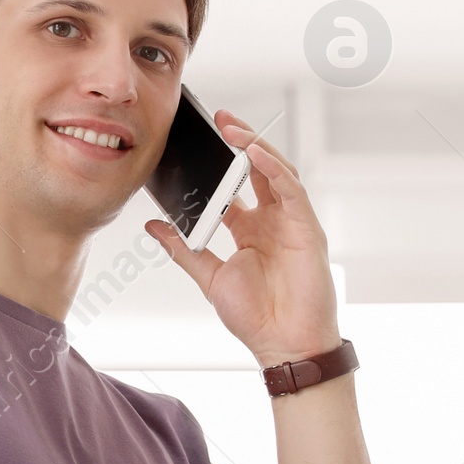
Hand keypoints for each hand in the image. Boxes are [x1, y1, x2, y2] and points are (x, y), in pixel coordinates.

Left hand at [145, 111, 339, 365]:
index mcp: (251, 229)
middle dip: (241, 141)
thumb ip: (184, 248)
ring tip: (232, 128)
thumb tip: (155, 226)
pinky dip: (274, 168)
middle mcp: (273, 220)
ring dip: (256, 146)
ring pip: (277, 171)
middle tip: (220, 119)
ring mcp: (292, 222)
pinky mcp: (308, 228)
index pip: (236, 185)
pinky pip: (291, 189)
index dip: (220, 162)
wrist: (283, 345)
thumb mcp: (209, 276)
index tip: (200, 142)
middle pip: (260, 169)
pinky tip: (255, 152)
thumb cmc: (255, 317)